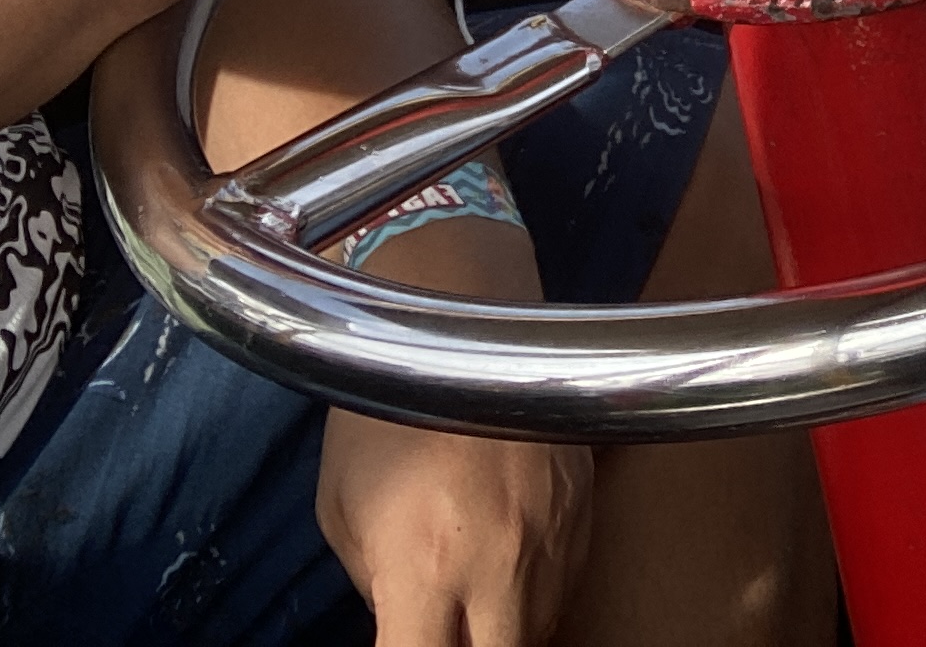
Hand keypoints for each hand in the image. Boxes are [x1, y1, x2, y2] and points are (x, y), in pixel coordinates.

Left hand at [318, 407, 593, 645]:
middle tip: (440, 625)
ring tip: (467, 596)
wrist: (464, 311)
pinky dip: (534, 591)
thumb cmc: (385, 402)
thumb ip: (370, 583)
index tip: (399, 639)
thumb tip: (396, 618)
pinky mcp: (585, 512)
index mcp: (427, 568)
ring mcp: (554, 540)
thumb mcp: (340, 505)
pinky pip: (565, 585)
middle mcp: (500, 565)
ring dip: (501, 629)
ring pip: (539, 633)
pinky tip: (502, 563)